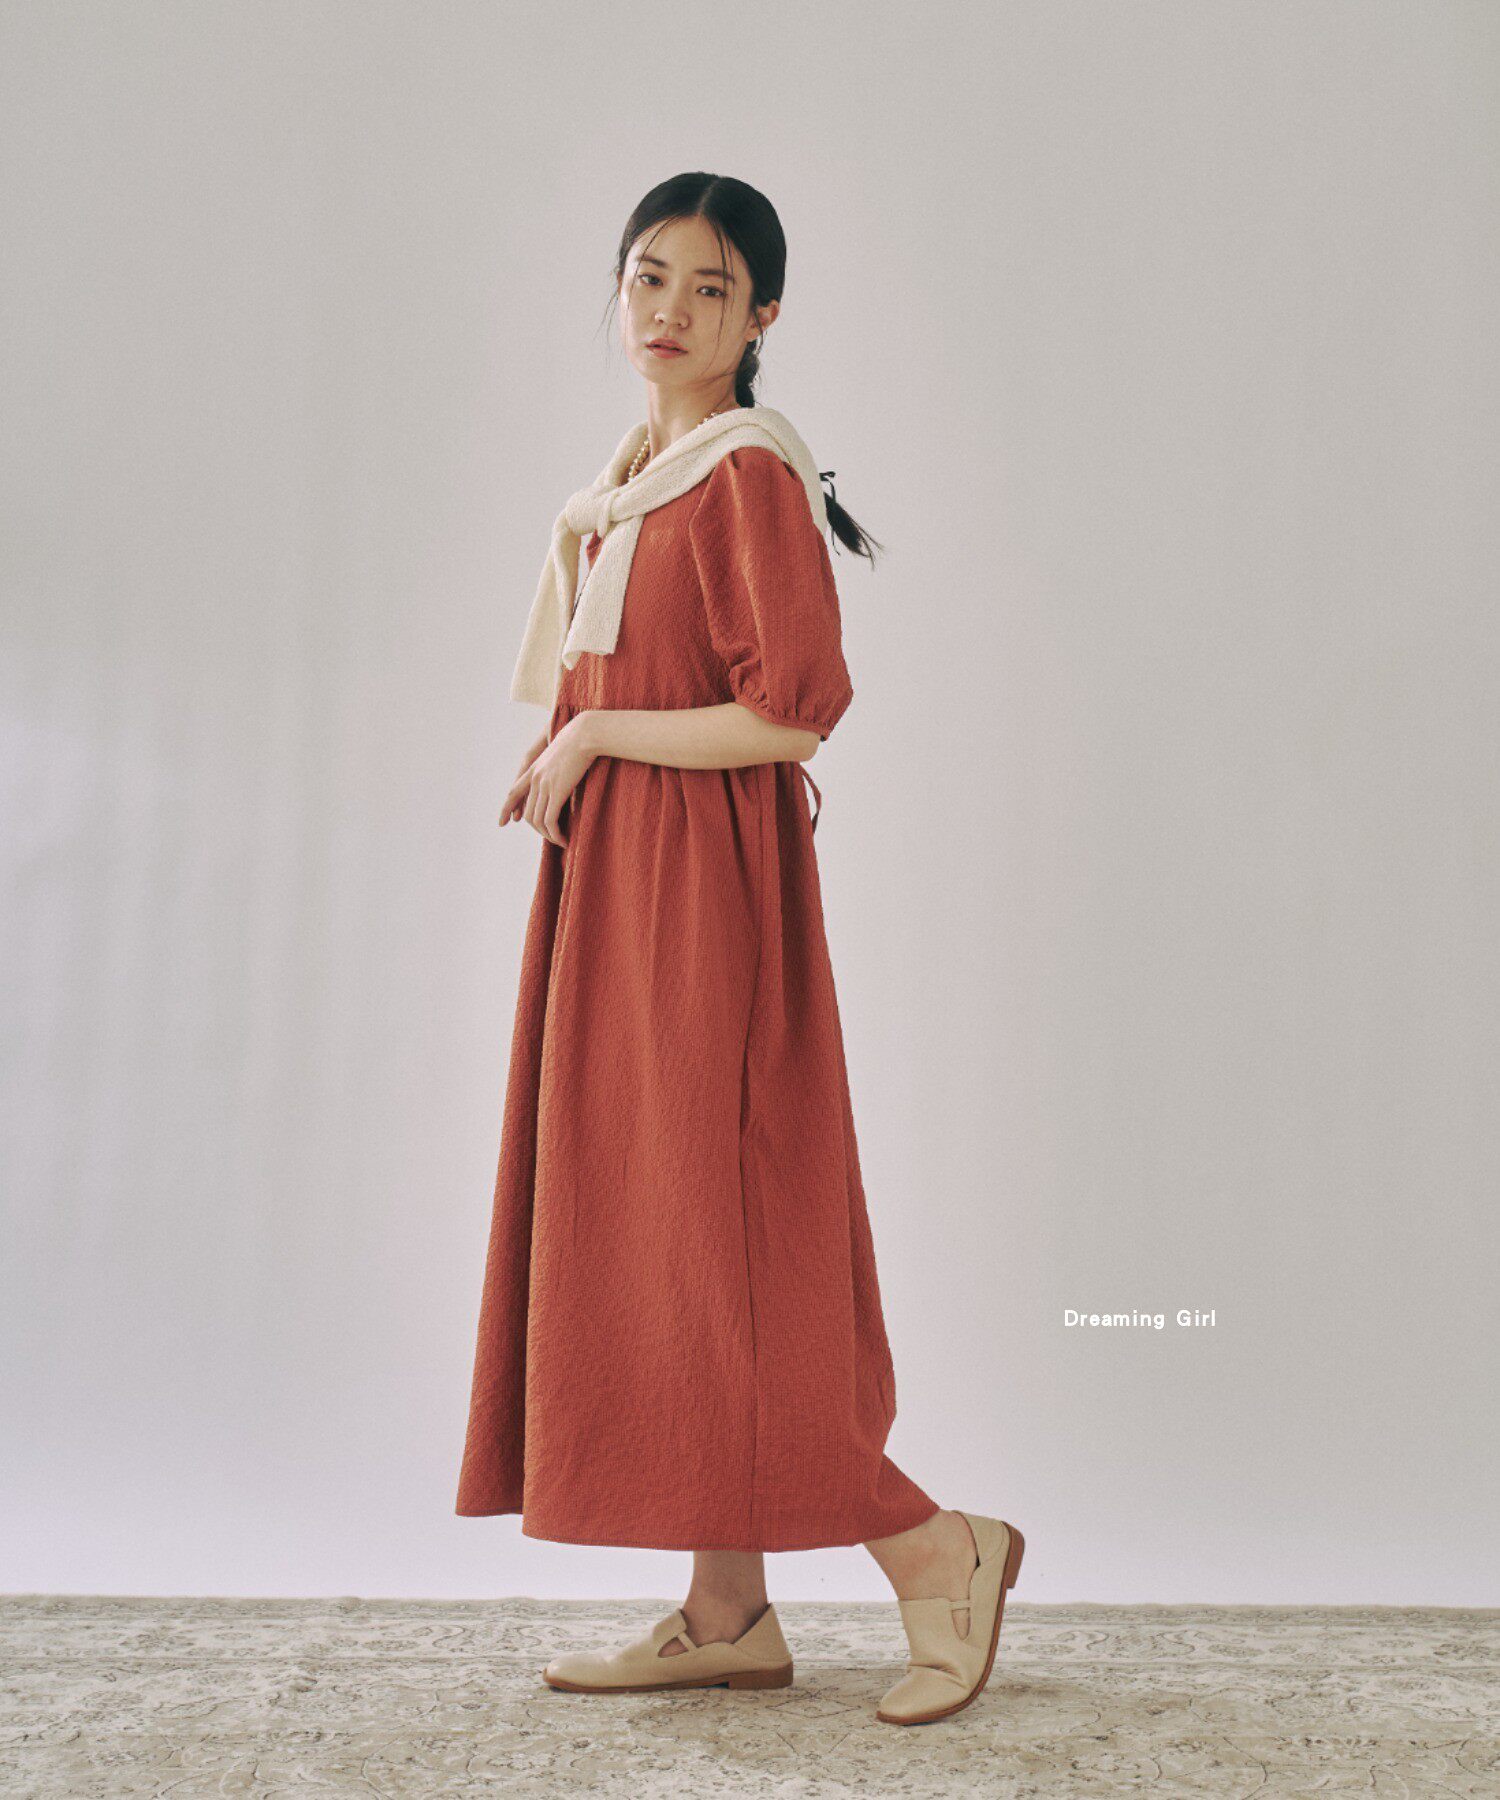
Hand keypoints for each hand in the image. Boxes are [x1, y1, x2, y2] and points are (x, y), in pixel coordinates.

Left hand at [498, 716, 595, 847]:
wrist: (584, 735)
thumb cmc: (578, 742)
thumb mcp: (559, 754)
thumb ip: (554, 767)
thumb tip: (561, 777)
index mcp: (533, 770)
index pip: (513, 793)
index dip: (506, 809)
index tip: (502, 823)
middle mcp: (535, 779)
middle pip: (527, 813)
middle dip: (537, 830)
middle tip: (552, 837)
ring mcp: (544, 786)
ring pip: (538, 820)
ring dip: (548, 835)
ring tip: (560, 841)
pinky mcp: (557, 792)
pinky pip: (550, 821)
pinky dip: (555, 834)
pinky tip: (564, 839)